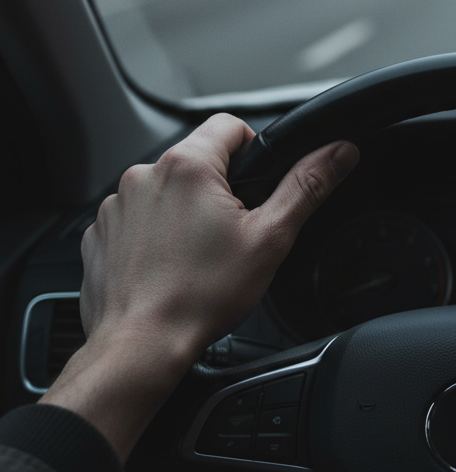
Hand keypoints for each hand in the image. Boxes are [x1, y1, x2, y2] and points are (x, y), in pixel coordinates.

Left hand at [42, 114, 358, 459]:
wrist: (142, 346)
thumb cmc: (201, 296)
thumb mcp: (271, 238)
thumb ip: (307, 186)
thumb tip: (338, 153)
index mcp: (189, 166)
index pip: (230, 125)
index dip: (253, 150)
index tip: (257, 185)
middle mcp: (145, 175)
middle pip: (198, 159)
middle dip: (220, 188)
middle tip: (234, 231)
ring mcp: (117, 204)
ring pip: (167, 190)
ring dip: (185, 210)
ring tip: (199, 254)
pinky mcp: (100, 233)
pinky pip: (137, 217)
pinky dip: (154, 234)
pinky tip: (170, 264)